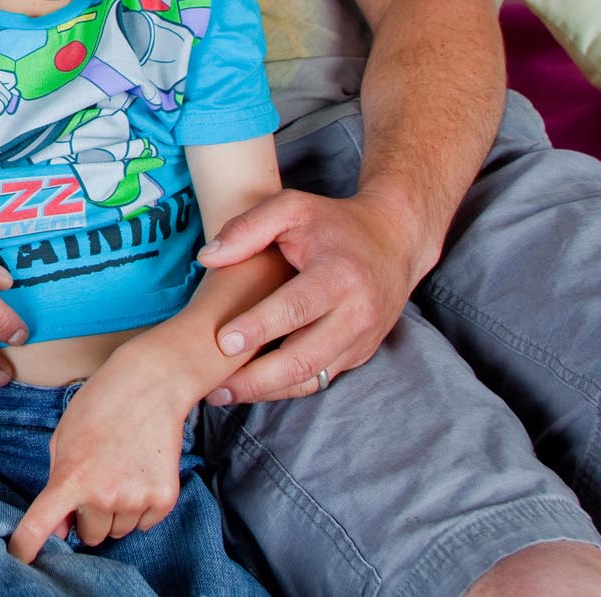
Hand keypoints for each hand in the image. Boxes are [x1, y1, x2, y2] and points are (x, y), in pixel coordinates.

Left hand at [9, 369, 184, 559]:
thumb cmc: (99, 406)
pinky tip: (139, 473)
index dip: (26, 546)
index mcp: (70, 477)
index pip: (40, 524)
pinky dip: (140, 508)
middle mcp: (103, 494)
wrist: (149, 385)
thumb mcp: (63, 440)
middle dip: (88, 517)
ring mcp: (136, 498)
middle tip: (96, 482)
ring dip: (115, 512)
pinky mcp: (163, 498)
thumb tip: (61, 529)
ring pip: (118, 531)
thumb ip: (57, 484)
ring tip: (120, 470)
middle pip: (90, 535)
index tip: (19, 558)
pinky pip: (144, 524)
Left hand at [197, 187, 433, 404]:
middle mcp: (357, 313)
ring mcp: (360, 339)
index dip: (259, 327)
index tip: (222, 341)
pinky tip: (251, 387)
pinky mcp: (358, 354)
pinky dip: (283, 387)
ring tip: (222, 394)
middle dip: (256, 377)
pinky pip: (319, 380)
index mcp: (340, 274)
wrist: (393, 242)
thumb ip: (248, 227)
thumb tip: (207, 258)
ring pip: (311, 378)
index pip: (297, 308)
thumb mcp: (292, 208)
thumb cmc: (333, 223)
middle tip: (214, 385)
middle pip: (304, 358)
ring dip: (265, 390)